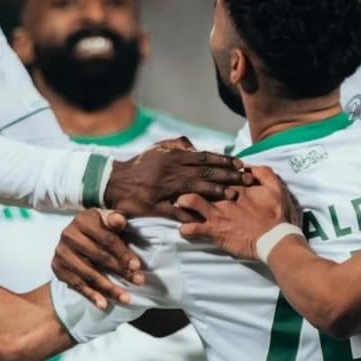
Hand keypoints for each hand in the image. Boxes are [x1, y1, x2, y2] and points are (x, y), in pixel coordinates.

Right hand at [52, 208, 145, 310]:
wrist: (76, 238)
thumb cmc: (99, 229)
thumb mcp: (107, 221)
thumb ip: (114, 220)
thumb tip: (120, 221)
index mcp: (83, 220)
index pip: (107, 239)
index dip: (123, 253)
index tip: (137, 266)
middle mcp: (69, 235)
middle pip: (99, 257)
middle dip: (121, 271)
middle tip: (138, 282)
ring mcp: (62, 253)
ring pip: (89, 274)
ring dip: (109, 288)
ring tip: (125, 298)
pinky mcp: (58, 268)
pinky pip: (77, 285)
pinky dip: (91, 296)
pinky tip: (103, 304)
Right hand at [104, 138, 249, 218]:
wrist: (114, 181)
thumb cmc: (139, 165)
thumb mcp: (157, 148)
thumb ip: (177, 145)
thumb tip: (194, 146)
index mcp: (172, 157)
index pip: (204, 158)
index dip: (223, 161)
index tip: (240, 165)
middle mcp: (170, 171)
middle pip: (204, 173)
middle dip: (227, 176)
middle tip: (246, 180)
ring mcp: (162, 188)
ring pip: (194, 189)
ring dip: (215, 192)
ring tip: (233, 195)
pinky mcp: (154, 205)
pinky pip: (175, 210)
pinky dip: (190, 212)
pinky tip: (206, 216)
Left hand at [177, 166, 298, 259]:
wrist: (276, 239)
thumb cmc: (277, 215)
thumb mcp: (276, 188)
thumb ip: (263, 173)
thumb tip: (248, 167)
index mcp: (236, 186)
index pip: (215, 173)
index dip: (206, 173)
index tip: (200, 176)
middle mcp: (223, 197)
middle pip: (197, 182)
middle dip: (188, 183)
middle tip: (184, 188)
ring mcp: (216, 214)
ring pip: (188, 201)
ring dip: (182, 203)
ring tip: (181, 207)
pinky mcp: (214, 231)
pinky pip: (190, 229)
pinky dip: (185, 229)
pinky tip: (184, 230)